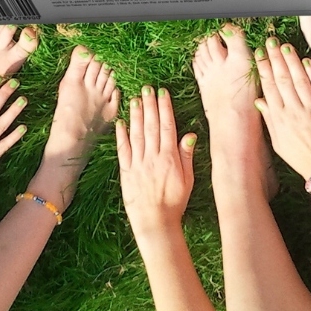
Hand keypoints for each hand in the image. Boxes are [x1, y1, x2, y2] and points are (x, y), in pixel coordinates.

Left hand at [116, 86, 195, 238]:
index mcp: (170, 158)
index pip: (167, 127)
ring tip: (135, 98)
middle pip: (151, 126)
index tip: (162, 93)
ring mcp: (138, 163)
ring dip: (136, 115)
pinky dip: (121, 135)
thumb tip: (190, 134)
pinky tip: (121, 122)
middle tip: (147, 88)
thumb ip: (187, 156)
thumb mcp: (188, 180)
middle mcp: (153, 157)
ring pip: (137, 134)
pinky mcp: (126, 171)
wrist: (155, 222)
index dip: (164, 108)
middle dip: (149, 105)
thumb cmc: (175, 202)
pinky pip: (123, 150)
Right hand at [253, 38, 310, 179]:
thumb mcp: (278, 143)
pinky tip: (307, 61)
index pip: (269, 87)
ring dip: (291, 62)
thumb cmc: (301, 158)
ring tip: (285, 47)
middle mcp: (294, 112)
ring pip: (299, 81)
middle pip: (282, 80)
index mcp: (280, 119)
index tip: (260, 54)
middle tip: (271, 42)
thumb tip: (259, 101)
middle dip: (275, 59)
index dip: (264, 69)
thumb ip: (269, 120)